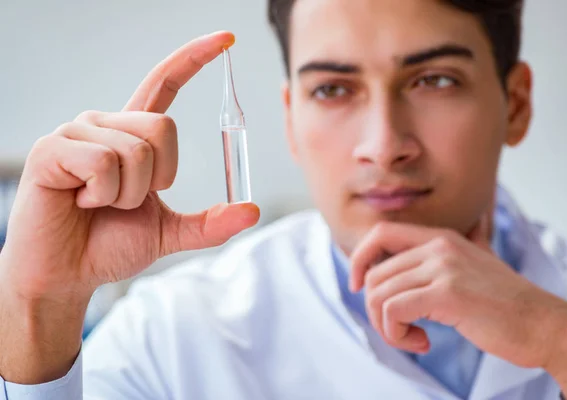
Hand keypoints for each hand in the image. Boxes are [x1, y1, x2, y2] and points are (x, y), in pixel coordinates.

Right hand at [1, 31, 258, 301]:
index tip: (226, 38)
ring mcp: (77, 132)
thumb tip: (253, 210)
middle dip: (158, 178)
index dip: (194, 58)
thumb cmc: (110, 245)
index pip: (165, 83)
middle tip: (127, 201)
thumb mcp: (169, 232)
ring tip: (99, 204)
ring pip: (135, 151)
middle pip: (163, 128)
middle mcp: (105, 123)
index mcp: (132, 134)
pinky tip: (81, 201)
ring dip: (128, 194)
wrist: (68, 273)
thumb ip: (210, 223)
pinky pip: (104, 162)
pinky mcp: (52, 149)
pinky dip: (103, 194)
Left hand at [348, 216, 566, 370]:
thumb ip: (438, 261)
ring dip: (388, 328)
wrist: (544, 324)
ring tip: (414, 338)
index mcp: (440, 238)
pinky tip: (424, 343)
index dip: (359, 259)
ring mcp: (443, 267)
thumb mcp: (468, 268)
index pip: (380, 233)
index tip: (358, 287)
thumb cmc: (503, 304)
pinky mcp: (447, 293)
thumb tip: (405, 268)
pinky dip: (397, 334)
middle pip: (374, 274)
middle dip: (376, 310)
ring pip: (379, 295)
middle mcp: (438, 246)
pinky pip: (393, 311)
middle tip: (400, 330)